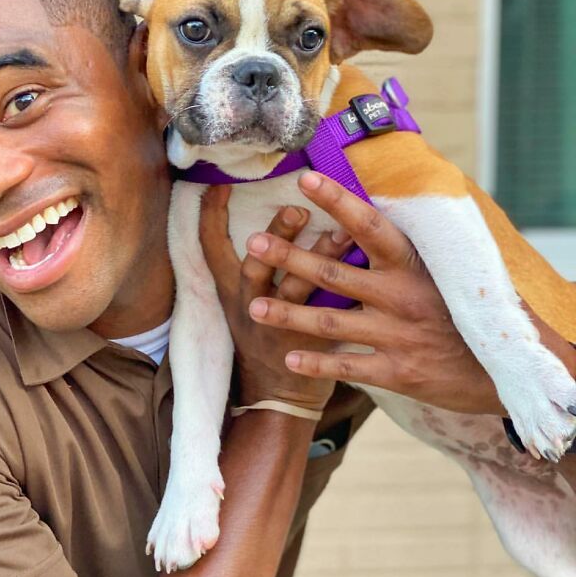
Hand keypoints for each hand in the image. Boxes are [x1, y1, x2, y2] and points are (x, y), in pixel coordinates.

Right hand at [199, 185, 349, 411]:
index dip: (210, 215)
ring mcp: (276, 330)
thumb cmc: (266, 331)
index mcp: (232, 288)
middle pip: (254, 267)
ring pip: (293, 294)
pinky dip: (345, 301)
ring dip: (315, 263)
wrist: (277, 393)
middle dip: (274, 238)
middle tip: (297, 210)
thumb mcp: (248, 296)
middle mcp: (248, 306)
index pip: (211, 245)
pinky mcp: (305, 349)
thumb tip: (279, 203)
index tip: (220, 183)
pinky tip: (366, 280)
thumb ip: (258, 260)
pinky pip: (326, 323)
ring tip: (341, 235)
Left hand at [241, 171, 503, 414]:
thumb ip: (408, 247)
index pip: (369, 225)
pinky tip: (289, 358)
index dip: (337, 201)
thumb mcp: (446, 271)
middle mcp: (401, 296)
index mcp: (413, 265)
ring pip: (330, 321)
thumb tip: (380, 205)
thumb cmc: (465, 311)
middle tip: (254, 242)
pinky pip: (348, 366)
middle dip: (290, 257)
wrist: (503, 370)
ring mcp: (397, 335)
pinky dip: (318, 364)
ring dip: (289, 313)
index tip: (305, 180)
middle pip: (334, 272)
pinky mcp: (397, 371)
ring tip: (253, 305)